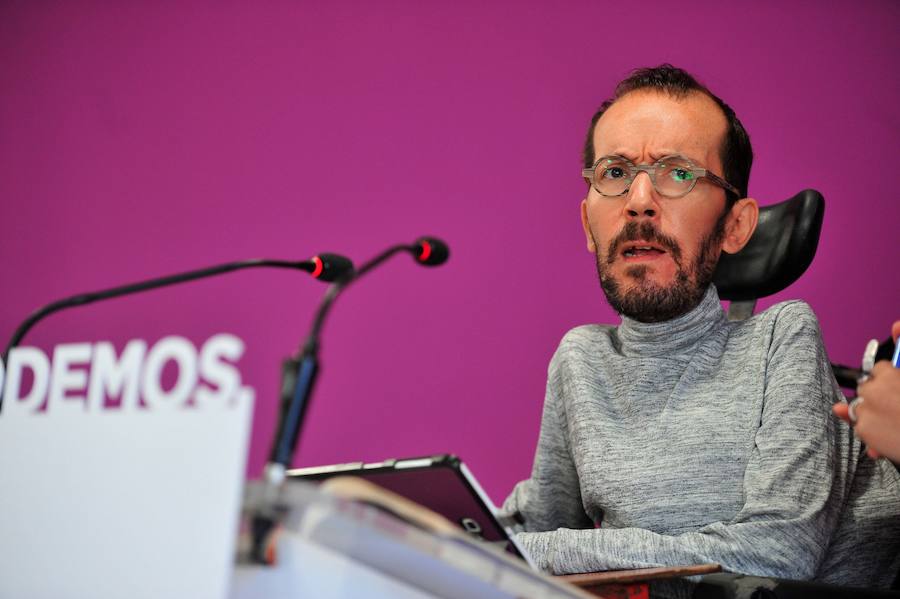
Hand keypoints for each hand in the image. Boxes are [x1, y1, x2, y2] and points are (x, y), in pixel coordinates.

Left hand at [833, 321, 899, 461]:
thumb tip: (896, 325)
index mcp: (888, 375)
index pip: (879, 369)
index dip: (890, 378)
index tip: (897, 387)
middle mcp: (872, 390)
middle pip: (866, 386)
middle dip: (878, 394)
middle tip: (897, 405)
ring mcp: (865, 411)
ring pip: (861, 407)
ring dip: (873, 413)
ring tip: (895, 421)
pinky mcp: (864, 431)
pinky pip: (860, 428)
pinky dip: (872, 434)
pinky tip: (890, 436)